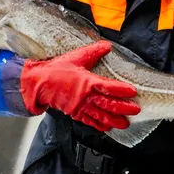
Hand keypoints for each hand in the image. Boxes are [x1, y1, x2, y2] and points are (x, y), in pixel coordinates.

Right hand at [19, 41, 139, 131]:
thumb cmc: (55, 70)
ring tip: (125, 124)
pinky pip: (89, 121)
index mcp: (87, 82)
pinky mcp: (74, 112)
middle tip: (135, 111)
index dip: (122, 90)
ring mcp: (80, 106)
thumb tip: (107, 45)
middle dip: (123, 108)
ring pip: (100, 116)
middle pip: (108, 104)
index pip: (108, 87)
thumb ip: (93, 52)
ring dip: (114, 120)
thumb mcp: (76, 57)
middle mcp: (85, 97)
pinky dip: (99, 125)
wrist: (38, 83)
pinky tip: (106, 127)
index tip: (133, 92)